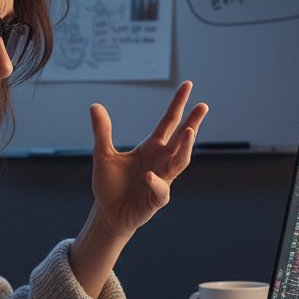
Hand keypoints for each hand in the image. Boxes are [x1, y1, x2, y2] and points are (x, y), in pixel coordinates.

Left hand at [88, 81, 207, 239]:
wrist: (108, 213)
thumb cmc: (109, 185)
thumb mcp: (102, 154)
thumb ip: (102, 131)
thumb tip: (95, 106)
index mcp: (152, 147)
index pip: (169, 121)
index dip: (178, 104)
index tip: (188, 85)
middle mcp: (161, 161)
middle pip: (182, 139)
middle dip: (193, 123)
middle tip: (203, 106)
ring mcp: (162, 179)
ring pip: (180, 162)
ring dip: (186, 148)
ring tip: (189, 131)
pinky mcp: (156, 199)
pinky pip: (161, 189)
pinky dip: (156, 183)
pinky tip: (148, 176)